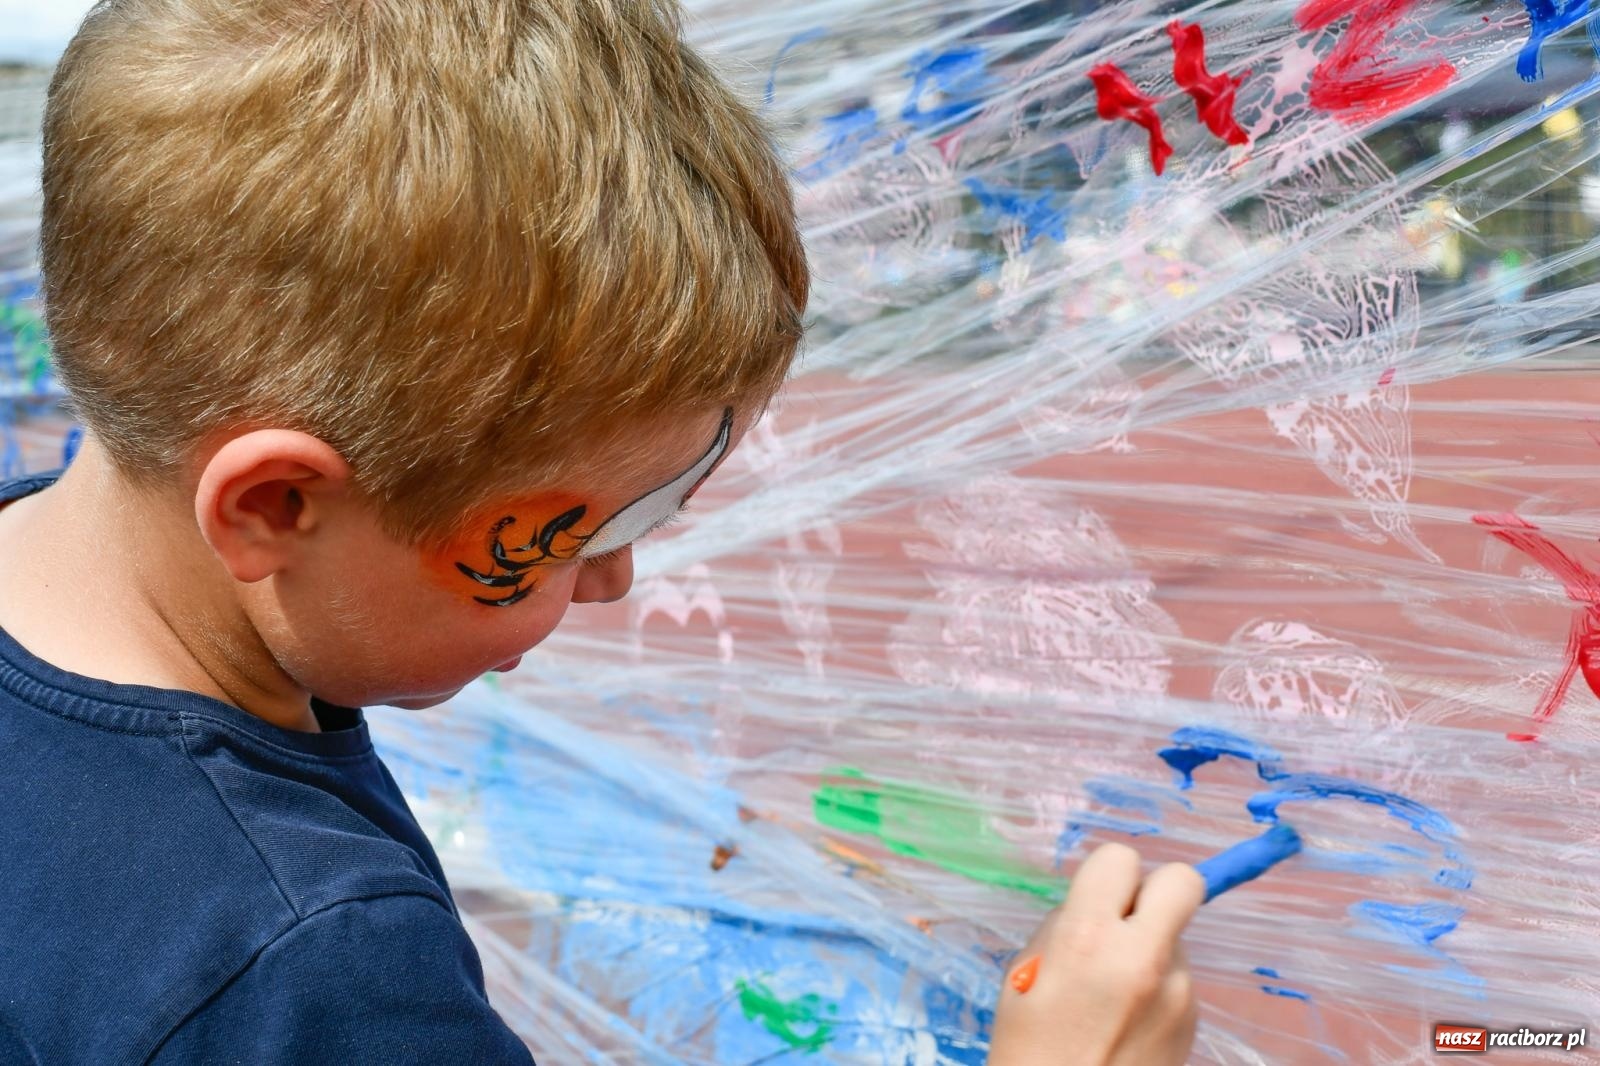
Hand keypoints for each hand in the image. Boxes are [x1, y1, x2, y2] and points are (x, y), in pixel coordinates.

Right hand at [987, 843, 1204, 1065]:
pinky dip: (1158, 986)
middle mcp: (1143, 956)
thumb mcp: (1023, 973)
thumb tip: (1100, 905)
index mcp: (1088, 937)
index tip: (1096, 900)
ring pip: (1177, 935)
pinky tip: (1128, 1021)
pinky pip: (1179, 978)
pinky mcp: (1193, 1021)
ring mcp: (1177, 992)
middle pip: (1183, 881)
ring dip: (1152, 947)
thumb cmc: (1025, 1047)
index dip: (1107, 876)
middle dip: (1157, 890)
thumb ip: (1066, 927)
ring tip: (1115, 993)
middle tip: (1128, 920)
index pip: (1120, 857)